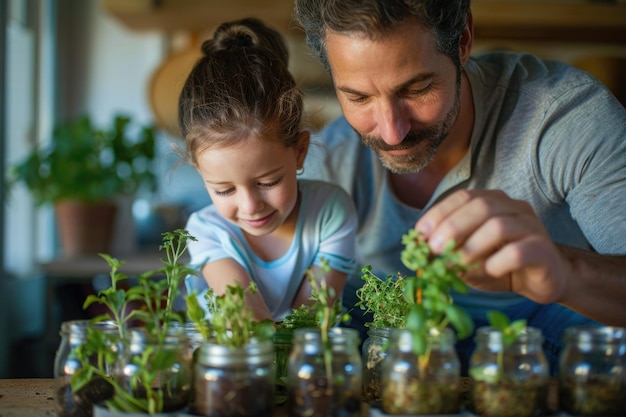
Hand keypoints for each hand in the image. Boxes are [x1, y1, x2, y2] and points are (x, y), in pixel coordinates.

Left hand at [415, 189, 568, 304]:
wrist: (544, 280)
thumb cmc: (500, 263)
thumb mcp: (467, 256)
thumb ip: (447, 251)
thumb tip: (419, 253)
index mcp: (492, 202)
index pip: (463, 196)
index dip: (439, 213)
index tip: (420, 233)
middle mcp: (513, 208)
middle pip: (481, 206)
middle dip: (452, 227)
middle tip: (435, 249)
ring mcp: (531, 227)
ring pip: (499, 226)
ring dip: (472, 246)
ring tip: (456, 264)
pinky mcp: (543, 251)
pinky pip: (520, 251)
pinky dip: (499, 261)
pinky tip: (489, 271)